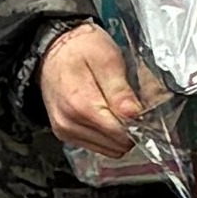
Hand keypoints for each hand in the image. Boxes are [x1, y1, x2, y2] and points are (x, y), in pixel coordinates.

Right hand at [39, 23, 151, 155]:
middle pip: (116, 145)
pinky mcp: (65, 134)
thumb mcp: (107, 59)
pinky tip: (106, 114)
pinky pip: (97, 146)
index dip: (138, 123)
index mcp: (81, 105)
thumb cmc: (81, 49)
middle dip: (130, 129)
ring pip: (109, 150)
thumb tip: (134, 114)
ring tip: (118, 108)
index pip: (121, 133)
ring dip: (119, 134)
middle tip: (131, 106)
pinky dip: (107, 135)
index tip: (142, 109)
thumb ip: (120, 90)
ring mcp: (66, 131)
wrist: (54, 48)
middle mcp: (70, 123)